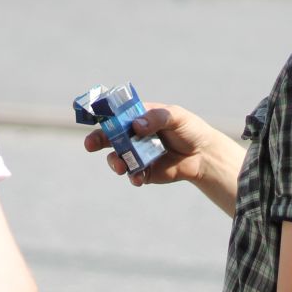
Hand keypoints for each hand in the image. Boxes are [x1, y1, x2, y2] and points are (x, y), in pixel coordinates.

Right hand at [82, 103, 212, 186]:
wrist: (204, 154)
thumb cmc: (189, 129)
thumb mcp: (176, 116)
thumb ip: (156, 118)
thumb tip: (136, 126)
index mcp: (138, 117)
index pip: (116, 113)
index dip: (101, 114)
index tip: (88, 115)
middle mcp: (133, 135)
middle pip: (109, 136)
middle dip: (96, 140)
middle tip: (89, 144)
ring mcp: (137, 154)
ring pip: (117, 158)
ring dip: (115, 162)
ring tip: (120, 167)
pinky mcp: (144, 171)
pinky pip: (132, 174)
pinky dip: (132, 176)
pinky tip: (138, 178)